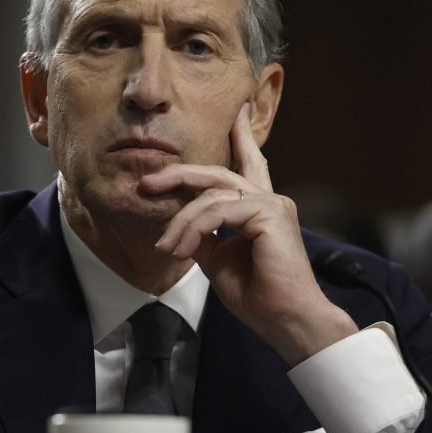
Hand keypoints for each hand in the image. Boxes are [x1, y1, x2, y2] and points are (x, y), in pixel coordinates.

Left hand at [145, 103, 356, 365]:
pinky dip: (194, 229)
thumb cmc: (258, 297)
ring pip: (210, 196)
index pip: (250, 165)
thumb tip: (180, 226)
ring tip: (166, 248)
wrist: (284, 320)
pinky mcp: (270, 213)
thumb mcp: (218, 261)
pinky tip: (182, 249)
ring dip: (180, 223)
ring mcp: (272, 204)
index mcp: (260, 210)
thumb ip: (204, 237)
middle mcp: (269, 201)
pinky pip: (217, 212)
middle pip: (216, 174)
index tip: (238, 112)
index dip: (242, 138)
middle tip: (146, 183)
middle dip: (178, 175)